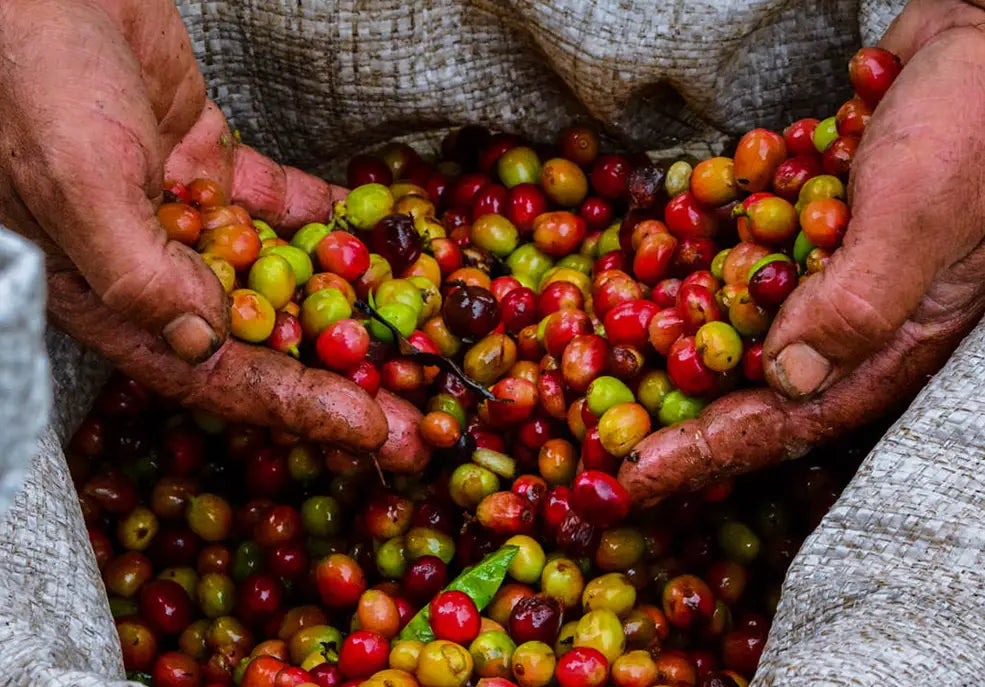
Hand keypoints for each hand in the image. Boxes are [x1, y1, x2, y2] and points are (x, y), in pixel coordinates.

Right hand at [0, 0, 429, 469]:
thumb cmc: (27, 71)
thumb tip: (205, 343)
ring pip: (282, 279)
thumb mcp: (75, 177)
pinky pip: (280, 204)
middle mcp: (151, 266)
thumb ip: (136, 269)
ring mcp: (185, 215)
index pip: (216, 373)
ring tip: (420, 340)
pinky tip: (382, 243)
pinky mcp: (209, 162)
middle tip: (418, 413)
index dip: (298, 407)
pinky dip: (328, 222)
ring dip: (351, 310)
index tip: (372, 431)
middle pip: (264, 343)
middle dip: (343, 380)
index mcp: (107, 293)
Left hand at [619, 0, 984, 504]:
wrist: (983, 38)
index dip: (708, 452)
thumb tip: (786, 381)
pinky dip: (685, 272)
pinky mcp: (795, 224)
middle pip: (746, 387)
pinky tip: (637, 282)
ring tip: (601, 373)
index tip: (635, 477)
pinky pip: (730, 262)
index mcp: (888, 341)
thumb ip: (858, 302)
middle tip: (600, 439)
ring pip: (731, 329)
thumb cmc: (977, 126)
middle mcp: (846, 317)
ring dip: (667, 349)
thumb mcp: (921, 218)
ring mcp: (816, 269)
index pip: (788, 420)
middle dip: (675, 414)